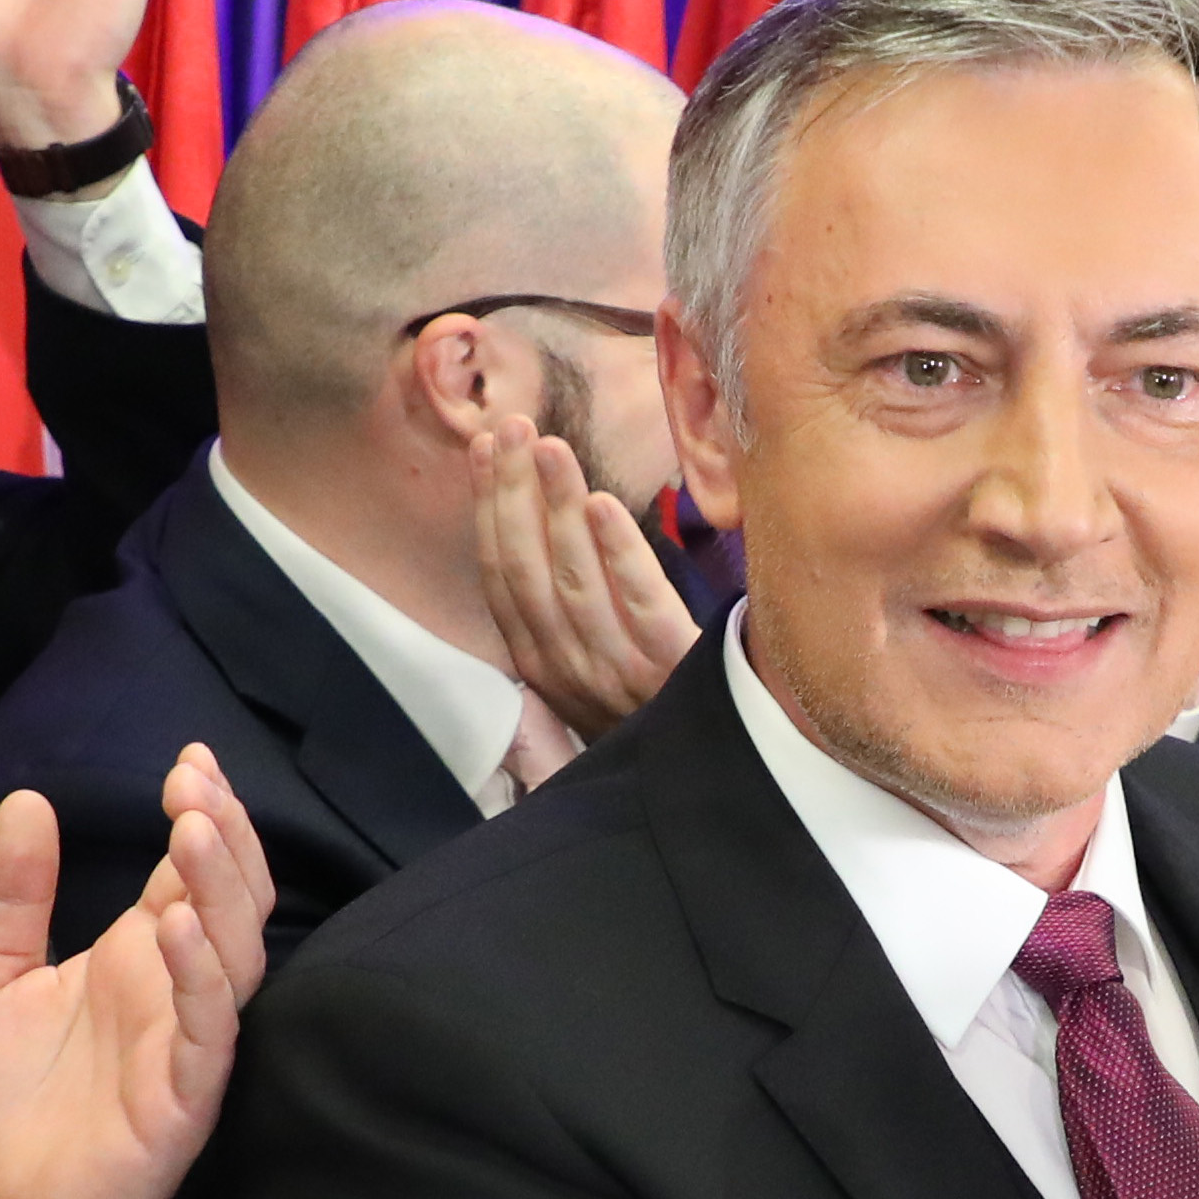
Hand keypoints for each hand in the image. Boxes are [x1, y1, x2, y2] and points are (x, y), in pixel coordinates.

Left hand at [0, 759, 266, 1198]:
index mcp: (139, 961)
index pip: (192, 874)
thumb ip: (12, 897)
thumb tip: (28, 802)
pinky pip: (208, 1032)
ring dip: (222, 889)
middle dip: (224, 836)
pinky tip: (176, 925)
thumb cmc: (3, 1109)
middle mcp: (175, 995)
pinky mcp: (183, 1102)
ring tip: (195, 827)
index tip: (188, 761)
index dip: (202, 815)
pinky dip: (200, 977)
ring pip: (235, 955)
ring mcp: (185, 1047)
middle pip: (230, 900)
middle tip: (196, 781)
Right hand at [473, 436, 699, 745]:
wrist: (712, 770)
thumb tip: (530, 535)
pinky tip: (602, 502)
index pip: (502, 578)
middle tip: (512, 428)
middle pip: (527, 571)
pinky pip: (639, 605)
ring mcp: (616, 673)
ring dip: (556, 507)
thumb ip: (558, 622)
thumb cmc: (650, 709)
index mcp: (541, 666)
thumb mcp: (588, 676)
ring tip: (549, 447)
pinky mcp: (669, 670)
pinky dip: (618, 554)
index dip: (489, 509)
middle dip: (513, 494)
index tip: (486, 450)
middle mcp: (567, 670)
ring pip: (573, 581)